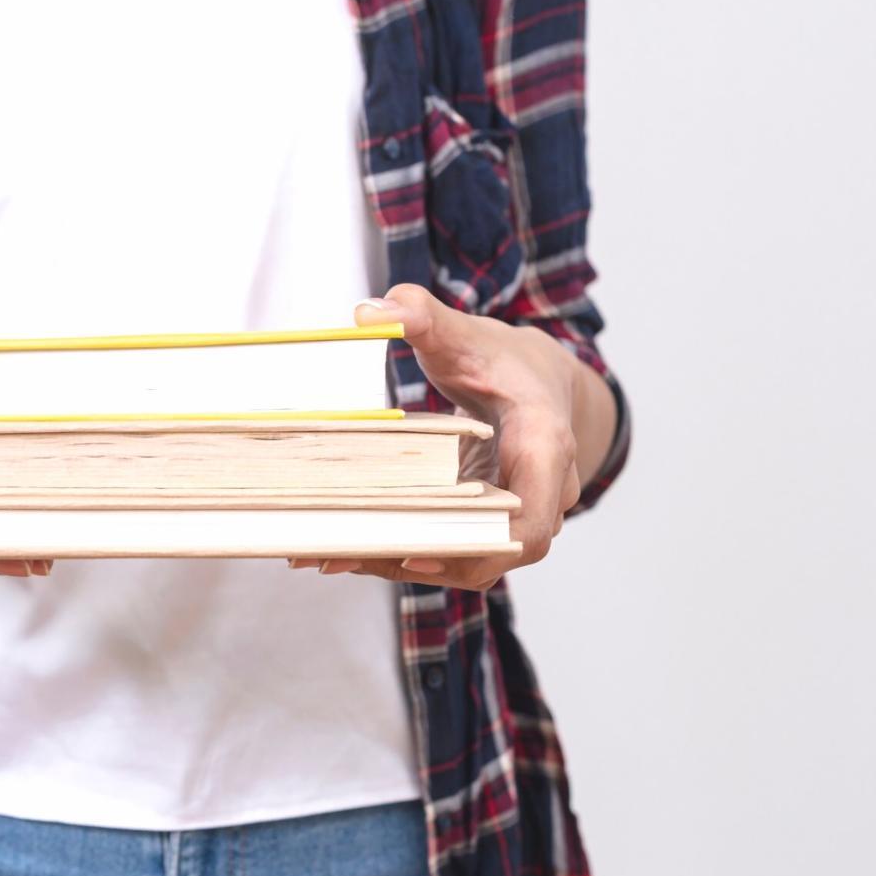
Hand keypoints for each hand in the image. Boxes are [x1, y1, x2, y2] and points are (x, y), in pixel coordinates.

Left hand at [291, 283, 584, 590]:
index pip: (531, 522)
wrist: (536, 379)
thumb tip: (367, 312)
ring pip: (470, 559)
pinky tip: (349, 548)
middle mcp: (542, 492)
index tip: (422, 554)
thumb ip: (420, 315)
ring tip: (330, 557)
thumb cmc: (500, 359)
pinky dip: (407, 552)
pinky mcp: (491, 522)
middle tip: (342, 554)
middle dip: (418, 562)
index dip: (484, 548)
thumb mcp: (462, 333)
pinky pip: (457, 549)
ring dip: (403, 562)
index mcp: (545, 445)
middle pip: (491, 552)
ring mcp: (519, 513)